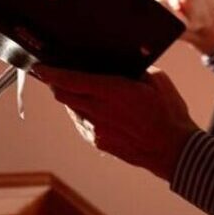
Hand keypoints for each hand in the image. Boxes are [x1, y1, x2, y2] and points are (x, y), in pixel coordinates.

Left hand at [35, 64, 198, 180]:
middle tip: (54, 74)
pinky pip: (83, 124)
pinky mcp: (100, 143)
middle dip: (56, 83)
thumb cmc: (169, 112)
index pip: (71, 80)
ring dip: (71, 98)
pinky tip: (95, 109)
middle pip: (63, 95)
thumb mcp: (157, 80)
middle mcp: (99, 111)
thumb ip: (135, 70)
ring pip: (72, 110)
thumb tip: (122, 65)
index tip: (39, 67)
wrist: (174, 149)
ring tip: (80, 90)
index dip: (51, 73)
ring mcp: (97, 130)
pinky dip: (82, 113)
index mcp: (112, 91)